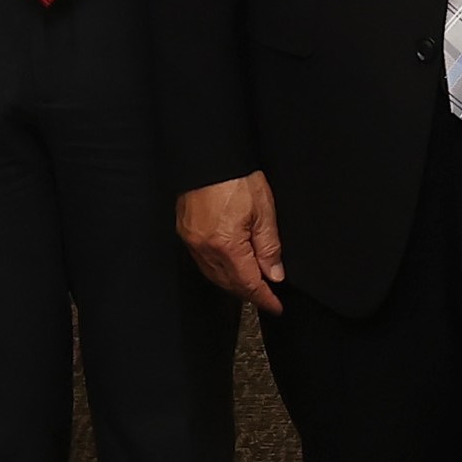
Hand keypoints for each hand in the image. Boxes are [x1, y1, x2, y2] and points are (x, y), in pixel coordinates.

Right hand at [176, 174, 286, 314]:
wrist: (209, 155)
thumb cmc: (236, 177)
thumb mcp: (264, 211)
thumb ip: (269, 247)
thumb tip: (274, 274)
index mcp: (226, 245)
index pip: (248, 283)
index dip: (264, 298)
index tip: (276, 307)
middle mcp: (205, 248)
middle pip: (229, 283)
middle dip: (249, 293)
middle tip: (268, 297)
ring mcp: (192, 241)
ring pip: (214, 275)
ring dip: (234, 283)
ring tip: (251, 284)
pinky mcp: (185, 232)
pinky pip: (203, 261)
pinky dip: (219, 269)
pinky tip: (230, 266)